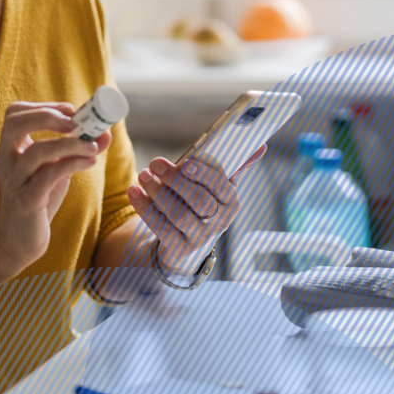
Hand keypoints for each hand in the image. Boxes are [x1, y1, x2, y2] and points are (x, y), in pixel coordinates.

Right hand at [0, 101, 111, 268]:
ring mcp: (14, 181)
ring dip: (69, 144)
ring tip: (92, 146)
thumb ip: (75, 151)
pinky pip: (47, 177)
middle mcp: (6, 160)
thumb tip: (105, 133)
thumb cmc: (34, 199)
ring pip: (36, 152)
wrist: (13, 240)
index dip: (42, 106)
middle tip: (75, 122)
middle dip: (47, 116)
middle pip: (15, 123)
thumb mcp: (53, 170)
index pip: (15, 113)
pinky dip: (72, 164)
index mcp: (9, 148)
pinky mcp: (26, 202)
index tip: (70, 110)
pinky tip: (90, 162)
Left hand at [126, 144, 266, 275]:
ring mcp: (199, 238)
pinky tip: (134, 192)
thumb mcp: (217, 187)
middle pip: (198, 201)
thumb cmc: (203, 204)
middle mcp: (219, 222)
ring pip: (178, 214)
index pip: (222, 187)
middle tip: (155, 163)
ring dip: (158, 192)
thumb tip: (259, 144)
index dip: (204, 175)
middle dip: (175, 180)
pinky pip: (160, 227)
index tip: (186, 162)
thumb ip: (234, 165)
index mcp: (231, 203)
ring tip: (143, 175)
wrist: (188, 245)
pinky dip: (145, 208)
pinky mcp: (178, 248)